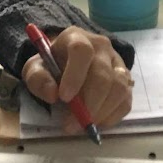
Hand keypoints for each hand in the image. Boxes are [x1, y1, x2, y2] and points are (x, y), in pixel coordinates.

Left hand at [20, 26, 134, 132]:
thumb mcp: (36, 68)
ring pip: (119, 88)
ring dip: (101, 112)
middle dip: (88, 104)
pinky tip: (96, 121)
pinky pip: (126, 101)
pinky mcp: (126, 80)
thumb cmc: (53, 65)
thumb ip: (38, 79)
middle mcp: (101, 47)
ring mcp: (117, 62)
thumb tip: (52, 94)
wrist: (69, 61)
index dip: (74, 75)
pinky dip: (112, 116)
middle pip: (103, 75)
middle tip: (72, 124)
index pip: (82, 51)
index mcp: (76, 37)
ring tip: (83, 124)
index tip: (64, 98)